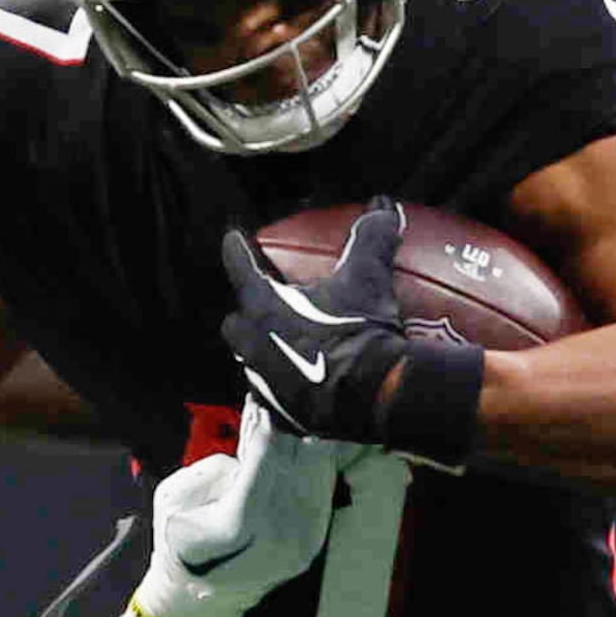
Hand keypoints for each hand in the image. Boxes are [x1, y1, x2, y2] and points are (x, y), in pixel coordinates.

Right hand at [118, 394, 352, 616]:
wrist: (199, 596)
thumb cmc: (178, 542)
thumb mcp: (172, 499)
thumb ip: (210, 472)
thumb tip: (251, 449)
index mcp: (236, 530)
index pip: (259, 470)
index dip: (263, 436)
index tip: (261, 403)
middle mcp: (276, 542)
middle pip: (292, 470)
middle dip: (288, 432)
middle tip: (285, 394)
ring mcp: (301, 545)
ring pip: (312, 478)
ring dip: (308, 442)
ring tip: (299, 408)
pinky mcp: (314, 542)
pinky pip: (321, 492)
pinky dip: (319, 462)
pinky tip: (313, 437)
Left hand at [218, 197, 409, 444]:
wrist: (374, 395)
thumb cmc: (361, 331)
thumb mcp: (368, 277)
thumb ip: (370, 237)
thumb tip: (382, 204)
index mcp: (262, 306)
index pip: (240, 267)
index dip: (237, 250)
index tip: (234, 239)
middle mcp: (251, 345)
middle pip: (235, 323)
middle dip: (246, 314)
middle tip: (265, 306)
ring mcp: (262, 382)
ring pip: (251, 362)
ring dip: (263, 351)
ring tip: (285, 345)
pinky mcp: (280, 412)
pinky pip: (274, 396)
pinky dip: (284, 387)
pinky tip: (301, 384)